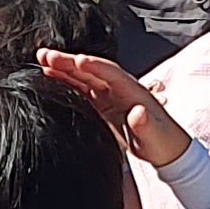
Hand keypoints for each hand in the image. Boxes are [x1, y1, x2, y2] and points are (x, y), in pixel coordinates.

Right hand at [38, 49, 188, 167]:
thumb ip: (145, 125)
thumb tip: (138, 112)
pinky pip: (81, 88)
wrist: (167, 152)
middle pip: (92, 70)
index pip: (111, 74)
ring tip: (41, 60)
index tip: (77, 60)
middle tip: (47, 56)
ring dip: (64, 67)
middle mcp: (121, 89)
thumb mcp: (156, 137)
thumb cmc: (163, 144)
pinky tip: (50, 77)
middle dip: (70, 61)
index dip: (94, 66)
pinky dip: (66, 81)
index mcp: (134, 92)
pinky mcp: (103, 105)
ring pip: (84, 76)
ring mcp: (110, 96)